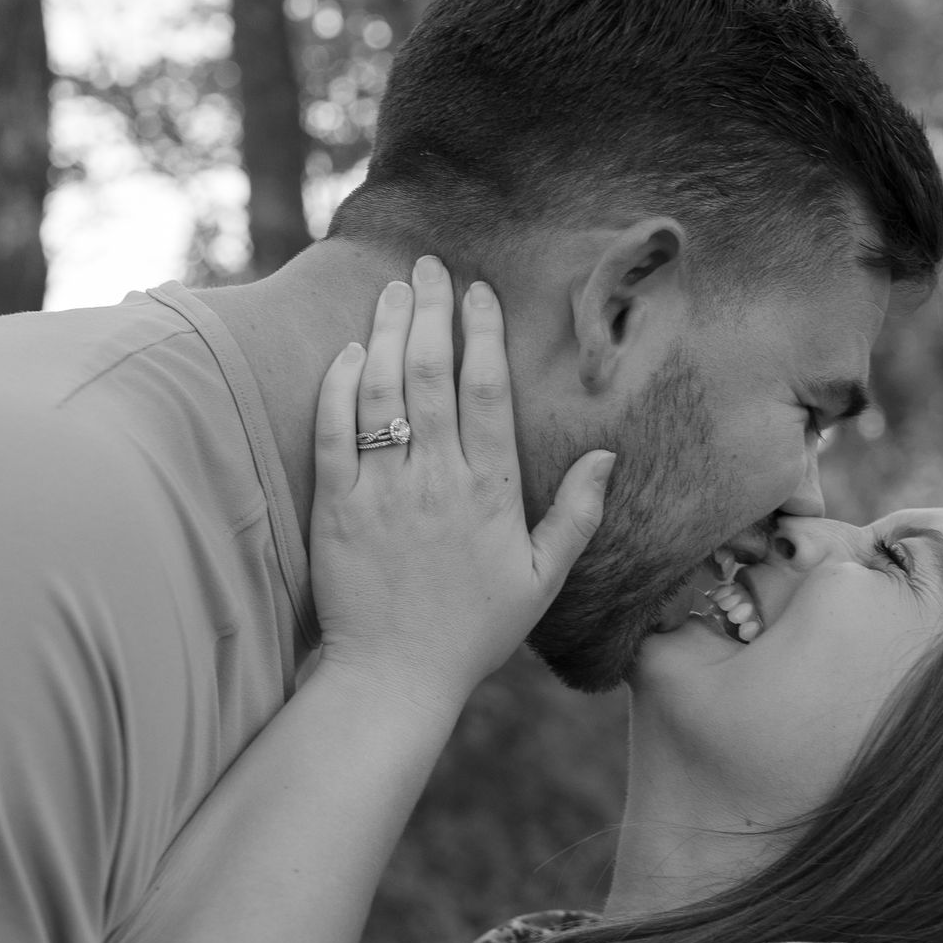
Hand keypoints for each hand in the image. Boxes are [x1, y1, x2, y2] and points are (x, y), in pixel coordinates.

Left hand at [311, 256, 613, 715]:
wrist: (394, 677)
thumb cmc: (472, 631)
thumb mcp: (541, 578)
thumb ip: (575, 514)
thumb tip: (607, 455)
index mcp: (490, 491)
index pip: (487, 390)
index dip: (482, 332)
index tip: (477, 292)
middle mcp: (436, 480)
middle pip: (430, 373)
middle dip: (430, 310)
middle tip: (428, 265)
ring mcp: (383, 491)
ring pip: (381, 391)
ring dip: (385, 332)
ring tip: (391, 291)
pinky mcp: (336, 507)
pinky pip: (334, 432)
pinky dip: (339, 386)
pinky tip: (347, 352)